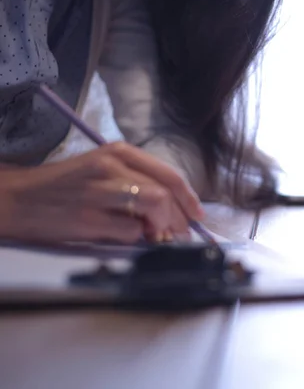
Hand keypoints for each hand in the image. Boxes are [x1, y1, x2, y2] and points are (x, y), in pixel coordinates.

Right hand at [0, 142, 203, 243]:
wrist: (20, 198)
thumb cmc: (65, 185)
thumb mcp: (101, 169)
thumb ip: (135, 181)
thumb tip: (171, 210)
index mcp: (118, 152)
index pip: (168, 174)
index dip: (188, 197)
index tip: (197, 214)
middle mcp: (111, 166)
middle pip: (165, 192)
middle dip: (180, 217)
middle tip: (180, 234)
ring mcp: (100, 192)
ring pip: (153, 207)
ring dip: (161, 227)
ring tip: (155, 236)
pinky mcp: (88, 219)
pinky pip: (129, 232)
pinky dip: (135, 238)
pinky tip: (124, 237)